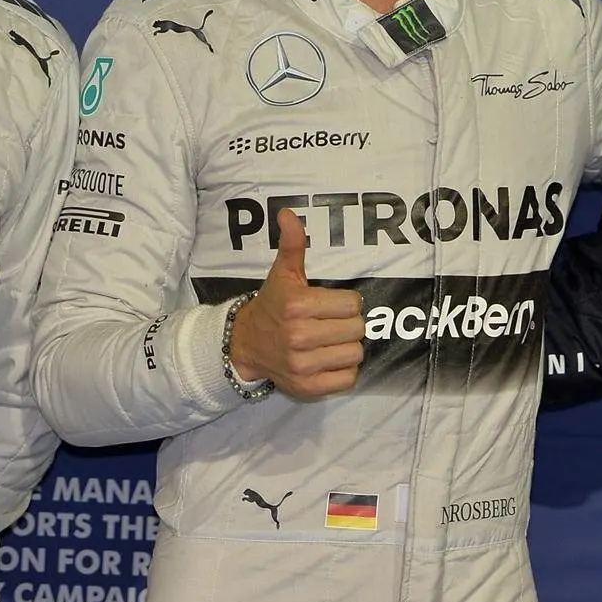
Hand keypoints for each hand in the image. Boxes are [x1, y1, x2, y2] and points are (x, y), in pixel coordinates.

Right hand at [227, 209, 364, 398]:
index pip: (353, 304)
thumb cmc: (272, 306)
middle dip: (347, 324)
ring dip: (346, 347)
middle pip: (357, 329)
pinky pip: (348, 378)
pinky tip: (326, 359)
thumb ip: (292, 244)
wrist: (245, 345)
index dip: (345, 303)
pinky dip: (343, 370)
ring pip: (355, 353)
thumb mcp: (282, 274)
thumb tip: (289, 213)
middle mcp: (299, 337)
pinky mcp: (308, 388)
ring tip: (329, 341)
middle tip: (329, 323)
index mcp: (298, 306)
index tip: (329, 304)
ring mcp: (303, 365)